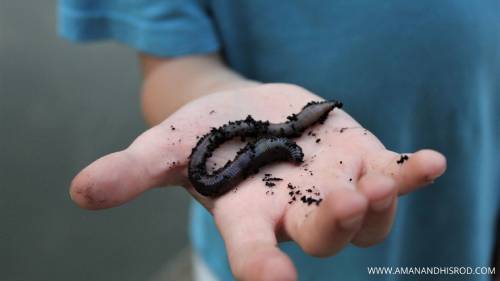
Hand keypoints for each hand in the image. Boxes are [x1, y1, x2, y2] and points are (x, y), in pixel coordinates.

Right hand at [70, 84, 445, 280]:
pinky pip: (392, 176)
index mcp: (247, 217)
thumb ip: (131, 172)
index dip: (262, 269)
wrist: (251, 113)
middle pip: (317, 235)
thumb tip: (81, 193)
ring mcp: (333, 190)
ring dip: (373, 203)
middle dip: (328, 224)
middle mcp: (294, 214)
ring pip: (362, 218)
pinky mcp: (361, 162)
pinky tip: (427, 163)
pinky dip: (411, 174)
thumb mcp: (166, 148)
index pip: (253, 254)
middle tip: (336, 201)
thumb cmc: (206, 136)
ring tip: (375, 180)